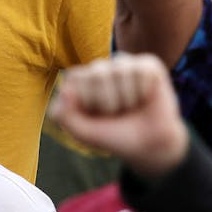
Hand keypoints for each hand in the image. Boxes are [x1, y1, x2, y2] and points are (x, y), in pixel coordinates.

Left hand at [50, 56, 188, 178]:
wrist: (148, 146)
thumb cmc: (112, 135)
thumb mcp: (82, 133)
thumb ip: (63, 115)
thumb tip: (66, 89)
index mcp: (78, 80)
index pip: (75, 78)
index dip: (87, 103)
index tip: (95, 116)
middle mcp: (99, 68)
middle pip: (97, 74)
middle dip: (107, 102)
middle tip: (115, 112)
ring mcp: (122, 64)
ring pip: (119, 72)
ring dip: (126, 99)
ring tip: (129, 107)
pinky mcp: (147, 65)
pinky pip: (141, 71)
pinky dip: (143, 92)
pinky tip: (144, 98)